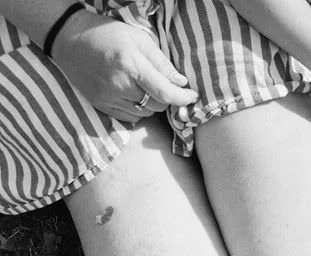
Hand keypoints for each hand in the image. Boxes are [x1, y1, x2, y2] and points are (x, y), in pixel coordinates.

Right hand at [50, 11, 197, 123]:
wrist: (69, 39)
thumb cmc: (107, 34)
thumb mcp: (138, 39)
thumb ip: (161, 62)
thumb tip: (181, 82)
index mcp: (131, 65)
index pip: (165, 93)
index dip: (183, 98)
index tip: (192, 96)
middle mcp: (119, 85)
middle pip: (157, 105)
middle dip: (166, 98)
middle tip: (164, 86)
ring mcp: (109, 98)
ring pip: (145, 113)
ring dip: (152, 104)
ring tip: (145, 87)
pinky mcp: (101, 105)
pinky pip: (130, 117)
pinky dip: (138, 110)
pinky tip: (133, 95)